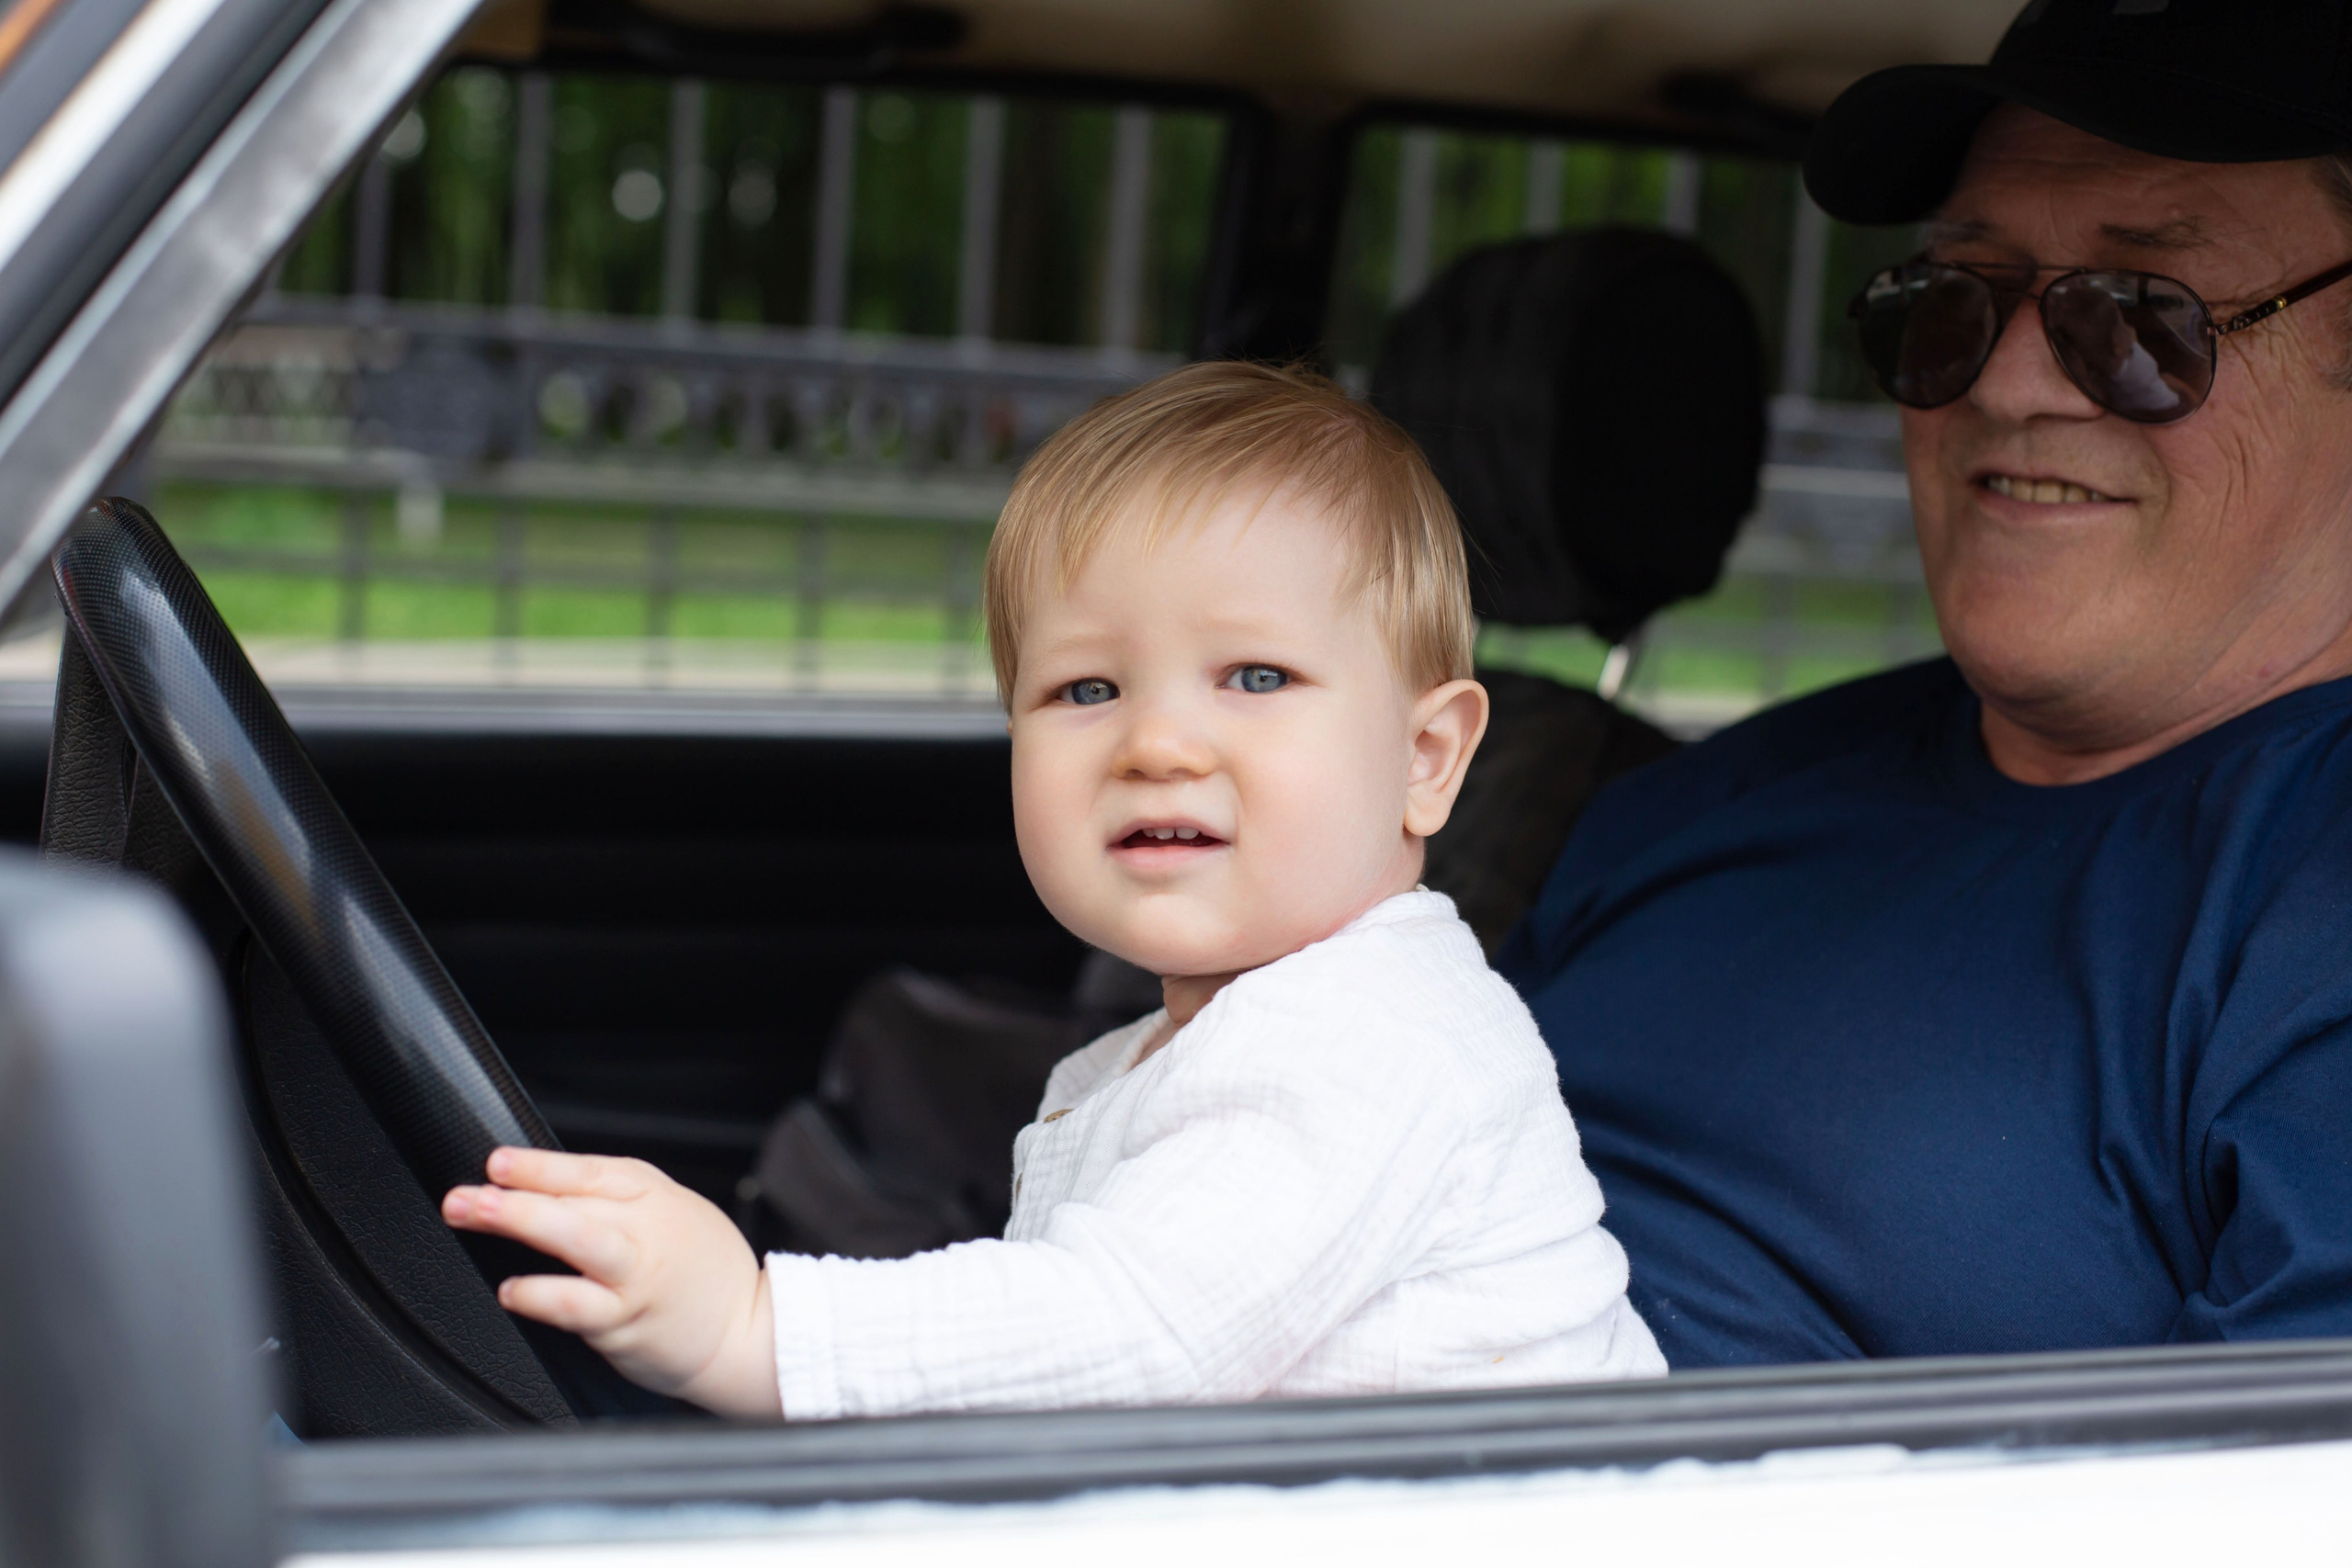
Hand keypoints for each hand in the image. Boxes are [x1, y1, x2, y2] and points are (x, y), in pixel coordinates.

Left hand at [442, 1148, 779, 1418]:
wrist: (750, 1331)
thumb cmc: (705, 1273)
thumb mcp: (674, 1212)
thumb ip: (617, 1200)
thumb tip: (541, 1189)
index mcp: (653, 1195)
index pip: (588, 1171)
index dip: (538, 1165)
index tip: (496, 1161)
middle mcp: (645, 1229)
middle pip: (575, 1200)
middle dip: (514, 1193)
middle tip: (465, 1193)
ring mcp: (636, 1275)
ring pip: (577, 1239)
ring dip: (523, 1223)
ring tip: (480, 1216)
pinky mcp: (627, 1321)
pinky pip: (576, 1305)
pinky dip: (540, 1294)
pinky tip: (513, 1291)